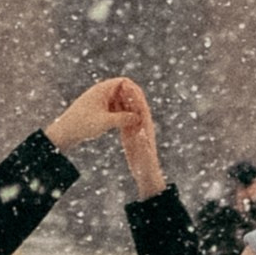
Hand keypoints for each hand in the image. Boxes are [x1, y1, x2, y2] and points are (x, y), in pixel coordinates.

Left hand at [48, 76, 142, 151]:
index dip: (134, 90)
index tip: (141, 102)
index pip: (124, 82)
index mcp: (102, 89)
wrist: (64, 133)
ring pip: (119, 101)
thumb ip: (124, 118)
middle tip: (142, 113)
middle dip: (133, 101)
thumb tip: (139, 117)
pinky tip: (126, 124)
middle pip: (123, 91)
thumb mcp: (105, 122)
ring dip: (128, 109)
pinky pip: (114, 108)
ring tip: (136, 120)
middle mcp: (101, 92)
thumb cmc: (82, 125)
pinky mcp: (97, 110)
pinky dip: (121, 114)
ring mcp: (99, 101)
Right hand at [115, 83, 163, 197]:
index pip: (141, 106)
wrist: (146, 174)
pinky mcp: (130, 134)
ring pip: (129, 110)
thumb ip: (142, 143)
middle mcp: (142, 125)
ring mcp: (136, 128)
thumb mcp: (144, 155)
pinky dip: (118, 110)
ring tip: (111, 89)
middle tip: (117, 80)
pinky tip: (109, 106)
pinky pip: (124, 117)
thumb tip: (140, 131)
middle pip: (135, 105)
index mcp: (146, 128)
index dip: (135, 95)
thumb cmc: (146, 166)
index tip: (127, 84)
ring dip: (122, 99)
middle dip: (128, 93)